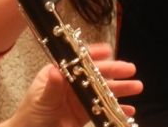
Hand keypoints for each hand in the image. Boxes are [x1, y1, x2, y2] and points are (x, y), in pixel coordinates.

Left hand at [8, 43, 141, 126]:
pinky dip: (116, 109)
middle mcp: (70, 83)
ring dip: (119, 89)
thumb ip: (51, 88)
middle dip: (113, 71)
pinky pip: (102, 109)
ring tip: (137, 87)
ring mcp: (79, 99)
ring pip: (102, 90)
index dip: (93, 54)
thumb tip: (56, 69)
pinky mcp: (84, 114)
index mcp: (57, 73)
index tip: (108, 50)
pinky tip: (129, 109)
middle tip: (130, 69)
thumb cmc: (31, 116)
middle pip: (94, 73)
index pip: (76, 60)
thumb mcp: (41, 100)